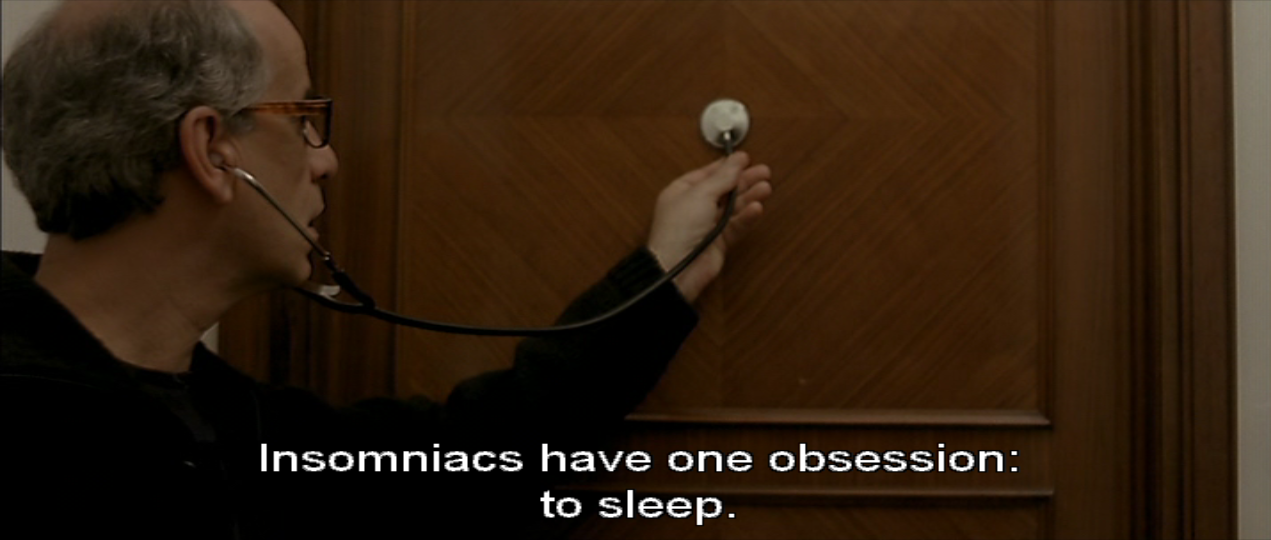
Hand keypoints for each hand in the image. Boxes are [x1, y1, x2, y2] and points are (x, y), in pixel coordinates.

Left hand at [646, 152, 772, 302]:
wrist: (677, 268)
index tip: (746, 158)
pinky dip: (746, 217)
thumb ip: (723, 177)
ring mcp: (707, 226)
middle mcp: (694, 208)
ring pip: (733, 208)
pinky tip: (757, 208)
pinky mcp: (718, 243)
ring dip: (749, 197)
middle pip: (724, 189)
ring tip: (766, 188)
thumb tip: (737, 160)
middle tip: (764, 172)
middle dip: (744, 180)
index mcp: (682, 192)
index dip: (727, 166)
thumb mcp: (701, 194)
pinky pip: (735, 226)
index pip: (708, 174)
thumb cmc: (678, 230)